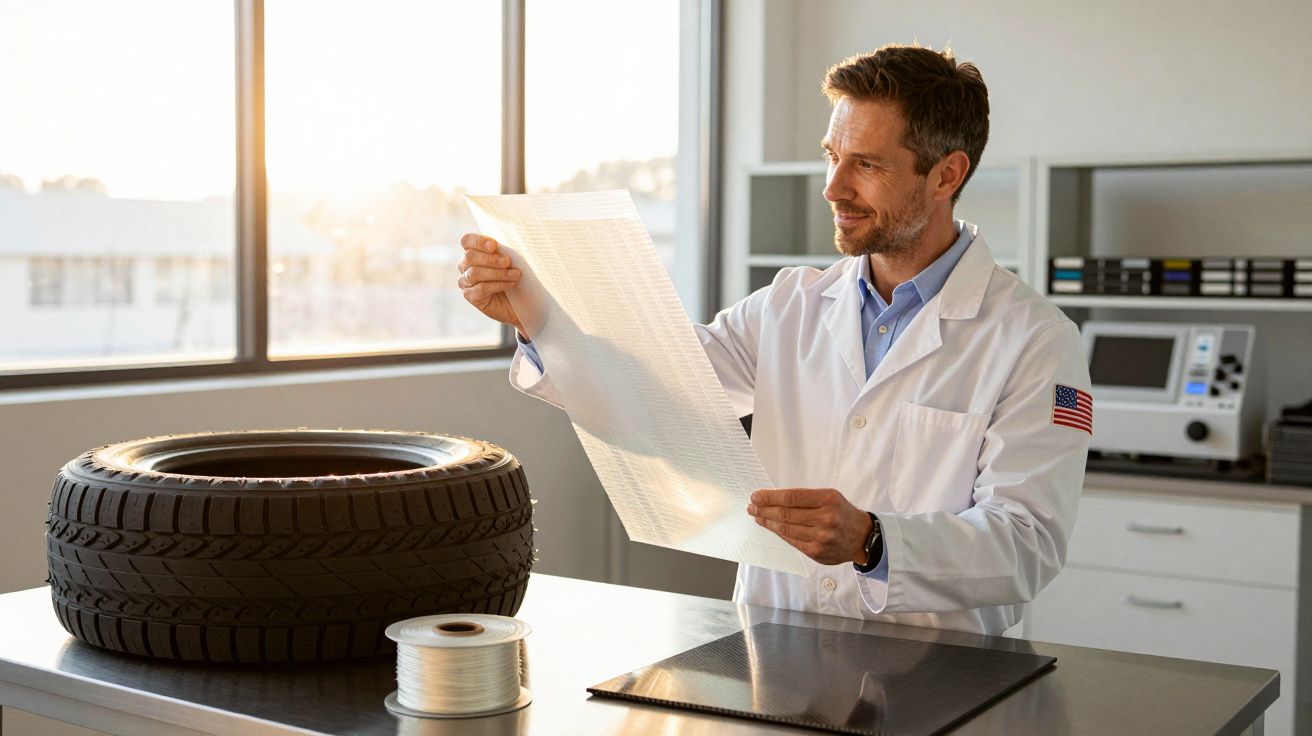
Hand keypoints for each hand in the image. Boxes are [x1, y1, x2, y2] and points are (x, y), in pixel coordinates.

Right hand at [458, 233, 525, 336]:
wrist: (521, 300)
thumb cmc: (515, 274)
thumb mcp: (512, 259)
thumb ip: (506, 250)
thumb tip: (513, 240)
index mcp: (473, 250)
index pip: (467, 241)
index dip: (478, 241)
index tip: (494, 245)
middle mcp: (465, 265)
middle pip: (470, 257)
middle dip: (490, 258)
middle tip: (507, 261)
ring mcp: (466, 282)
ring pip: (474, 273)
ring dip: (497, 273)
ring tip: (515, 274)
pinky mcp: (470, 296)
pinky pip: (481, 288)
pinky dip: (498, 285)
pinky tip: (511, 284)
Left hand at [747, 488, 873, 565]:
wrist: (861, 537)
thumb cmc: (841, 513)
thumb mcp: (829, 497)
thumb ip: (805, 498)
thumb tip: (773, 499)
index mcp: (828, 499)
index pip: (792, 497)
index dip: (770, 497)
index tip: (756, 496)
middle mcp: (826, 518)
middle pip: (786, 514)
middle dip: (764, 509)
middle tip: (752, 506)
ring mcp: (821, 537)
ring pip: (786, 529)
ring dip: (768, 522)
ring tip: (757, 516)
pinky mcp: (817, 552)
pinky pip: (792, 541)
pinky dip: (779, 534)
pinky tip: (771, 527)